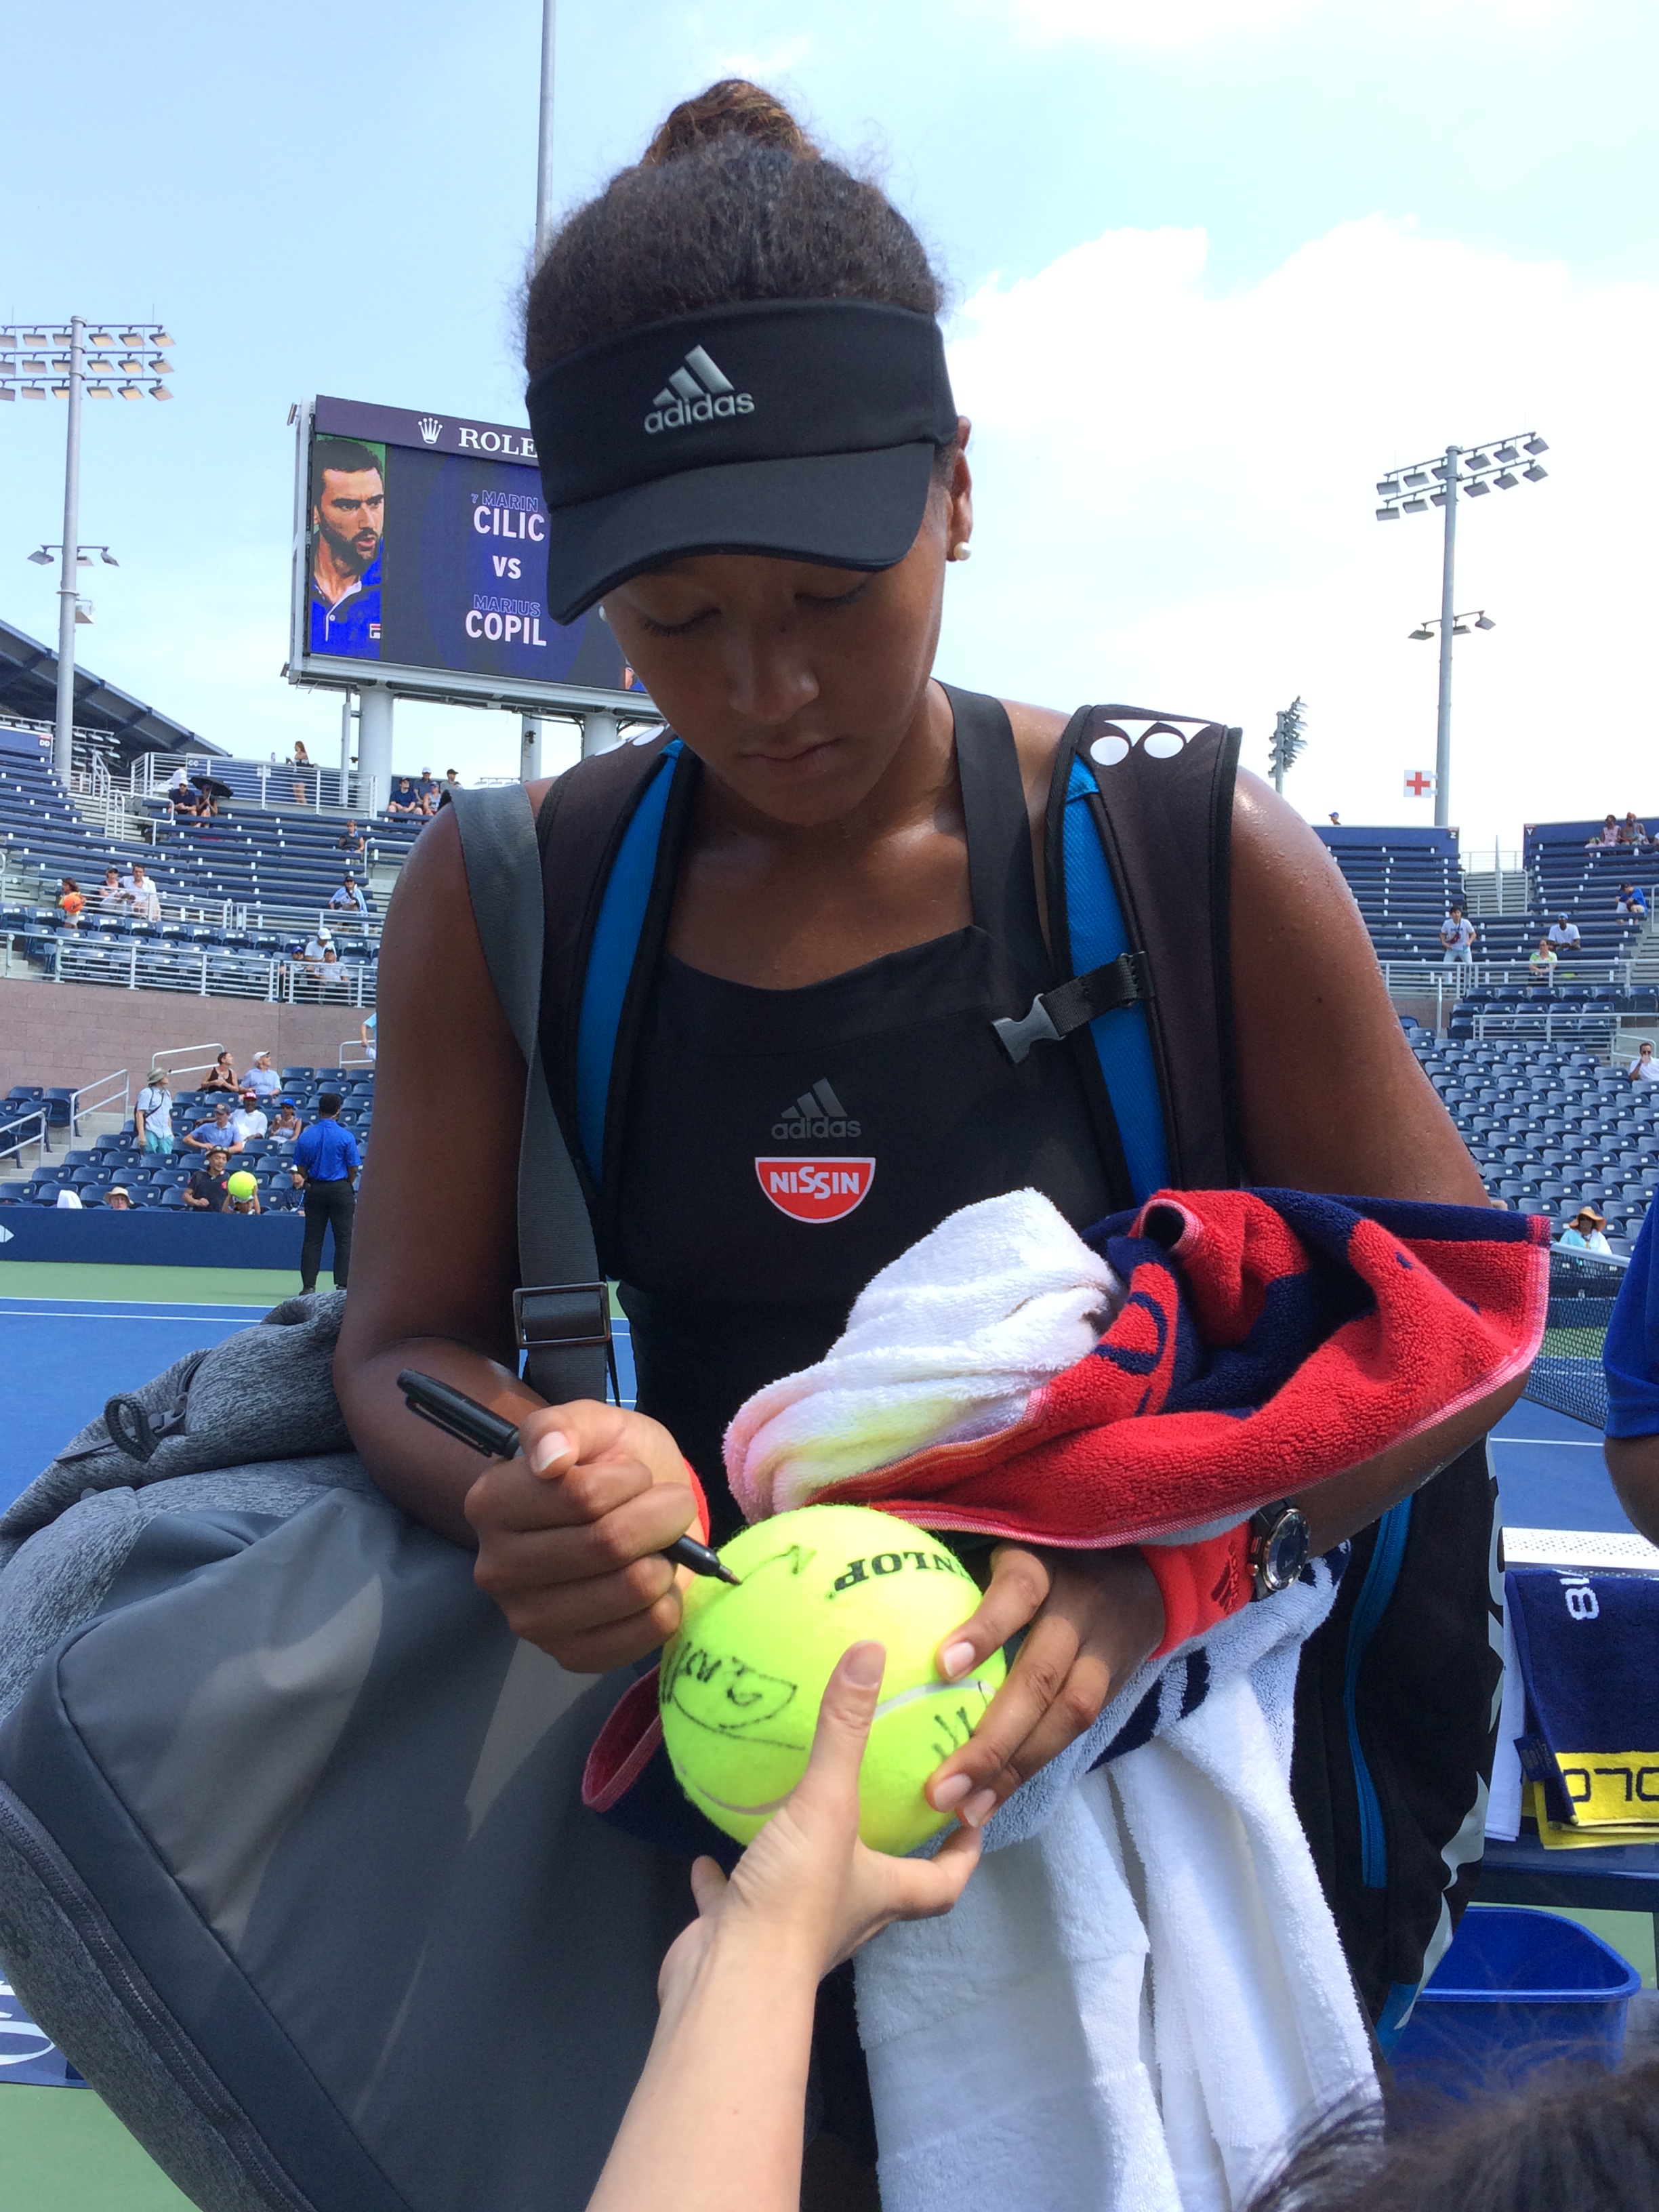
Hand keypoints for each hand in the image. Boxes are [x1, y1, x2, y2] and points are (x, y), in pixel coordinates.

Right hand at [465, 1400, 699, 1670]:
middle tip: (669, 1504)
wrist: (631, 1512)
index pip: (583, 1495)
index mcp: (492, 1504)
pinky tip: (656, 1582)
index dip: (630, 1480)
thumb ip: (564, 1425)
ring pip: (631, 1587)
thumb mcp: (592, 1424)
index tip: (635, 1475)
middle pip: (609, 1543)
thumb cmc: (607, 1464)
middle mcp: (497, 1568)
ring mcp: (529, 1620)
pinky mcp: (568, 1656)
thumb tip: (548, 1458)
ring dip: (668, 1557)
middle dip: (661, 1515)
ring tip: (659, 1543)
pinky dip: (668, 1601)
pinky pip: (644, 1633)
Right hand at [657, 1642, 981, 2009]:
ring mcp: (791, 1931)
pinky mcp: (740, 1934)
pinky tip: (712, 1856)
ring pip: (811, 1892)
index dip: (965, 1852)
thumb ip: (845, 1728)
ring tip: (795, 1817)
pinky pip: (739, 1902)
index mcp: (883, 1891)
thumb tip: (872, 1651)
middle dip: (888, 1850)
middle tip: (885, 1802)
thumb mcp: (826, 1803)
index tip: (974, 1816)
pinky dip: (729, 1881)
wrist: (728, 1981)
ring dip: (808, 1860)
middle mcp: (847, 1915)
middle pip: (884, 1885)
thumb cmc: (796, 1899)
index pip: (944, 1881)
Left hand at [924, 1544, 1164, 1822]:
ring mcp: (1104, 1650)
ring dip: (1015, 1768)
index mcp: (1043, 1564)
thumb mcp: (1005, 1541)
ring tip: (967, 1808)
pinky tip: (991, 1801)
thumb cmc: (1043, 1552)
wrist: (1143, 1570)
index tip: (942, 1666)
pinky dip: (1031, 1769)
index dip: (985, 1628)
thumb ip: (954, 1563)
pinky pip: (1074, 1734)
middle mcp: (1079, 1608)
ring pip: (1067, 1715)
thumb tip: (876, 1595)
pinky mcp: (1115, 1686)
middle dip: (992, 1737)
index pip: (1017, 1592)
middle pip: (1041, 1676)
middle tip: (940, 1786)